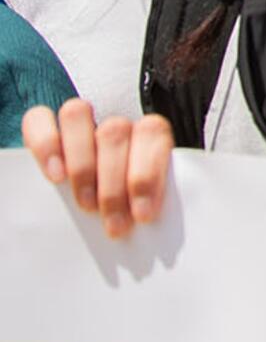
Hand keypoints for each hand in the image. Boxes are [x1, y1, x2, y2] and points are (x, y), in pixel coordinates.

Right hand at [21, 100, 174, 238]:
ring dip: (82, 166)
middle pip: (114, 131)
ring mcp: (78, 124)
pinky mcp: (42, 127)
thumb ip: (146, 199)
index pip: (151, 131)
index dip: (148, 171)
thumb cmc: (126, 205)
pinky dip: (45, 145)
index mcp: (146, 132)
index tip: (143, 214)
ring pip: (78, 116)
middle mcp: (112, 123)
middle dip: (114, 185)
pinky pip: (37, 119)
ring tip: (87, 206)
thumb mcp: (140, 202)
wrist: (88, 200)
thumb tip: (149, 219)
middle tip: (114, 225)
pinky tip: (55, 176)